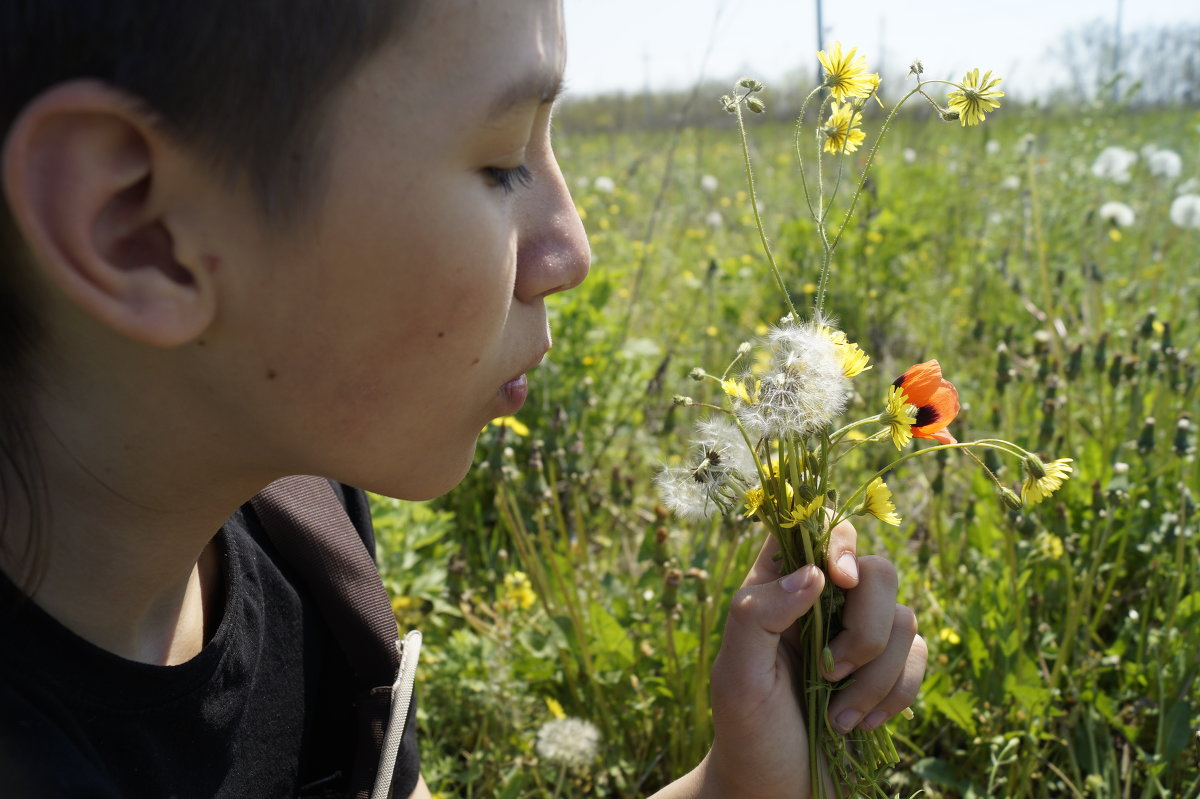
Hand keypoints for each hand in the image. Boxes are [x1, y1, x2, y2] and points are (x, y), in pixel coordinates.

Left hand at [700, 521, 926, 798]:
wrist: (776, 791)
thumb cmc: (746, 729)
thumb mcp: (737, 674)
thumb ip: (759, 614)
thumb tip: (813, 573)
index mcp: (779, 589)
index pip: (816, 529)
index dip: (840, 540)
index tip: (840, 578)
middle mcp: (825, 603)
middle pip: (879, 570)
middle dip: (864, 628)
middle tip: (829, 672)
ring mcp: (861, 635)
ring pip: (905, 618)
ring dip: (875, 676)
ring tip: (837, 716)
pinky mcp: (889, 671)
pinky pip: (918, 657)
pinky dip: (896, 695)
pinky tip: (858, 724)